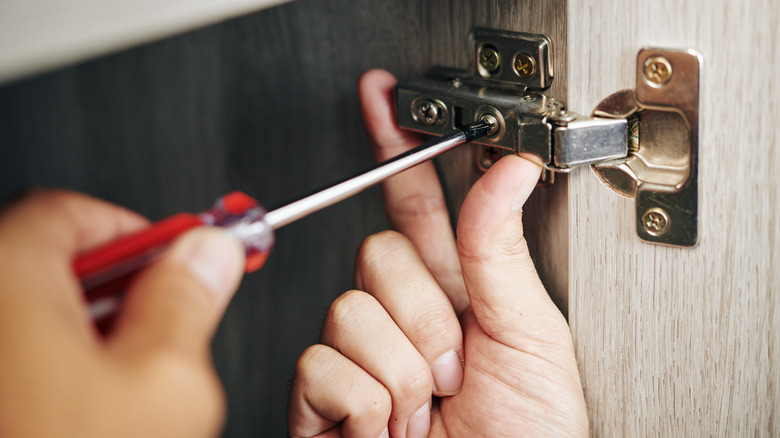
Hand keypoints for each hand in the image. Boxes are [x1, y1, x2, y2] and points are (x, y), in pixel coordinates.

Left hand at [0, 189, 243, 436]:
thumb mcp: (165, 383)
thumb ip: (190, 300)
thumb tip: (208, 254)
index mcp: (5, 278)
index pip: (66, 209)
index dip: (137, 229)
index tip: (175, 254)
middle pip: (48, 258)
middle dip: (120, 285)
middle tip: (160, 321)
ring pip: (31, 309)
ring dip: (88, 328)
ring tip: (126, 378)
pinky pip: (16, 350)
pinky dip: (53, 360)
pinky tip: (88, 401)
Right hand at [288, 70, 587, 436]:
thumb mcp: (531, 339)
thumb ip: (501, 253)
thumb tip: (506, 171)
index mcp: (457, 293)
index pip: (415, 205)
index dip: (399, 150)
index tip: (384, 99)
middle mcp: (403, 317)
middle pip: (379, 254)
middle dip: (427, 315)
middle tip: (457, 366)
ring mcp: (361, 357)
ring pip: (351, 311)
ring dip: (406, 371)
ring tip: (430, 410)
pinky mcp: (323, 400)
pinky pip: (323, 366)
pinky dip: (368, 407)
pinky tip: (389, 431)